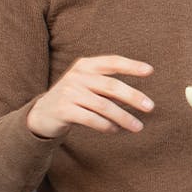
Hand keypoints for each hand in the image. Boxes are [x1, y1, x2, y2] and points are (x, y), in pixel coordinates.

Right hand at [25, 55, 154, 138]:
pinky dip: (107, 126)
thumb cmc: (74, 98)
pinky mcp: (63, 110)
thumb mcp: (88, 85)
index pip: (112, 62)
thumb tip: (140, 98)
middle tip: (150, 107)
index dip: (131, 66)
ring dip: (124, 117)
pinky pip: (91, 119)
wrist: (41, 114)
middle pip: (111, 86)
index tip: (150, 71)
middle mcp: (77, 76)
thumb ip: (108, 86)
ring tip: (138, 127)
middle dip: (133, 96)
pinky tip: (115, 130)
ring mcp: (69, 93)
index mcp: (85, 65)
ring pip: (104, 106)